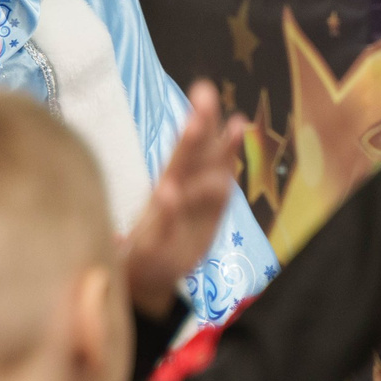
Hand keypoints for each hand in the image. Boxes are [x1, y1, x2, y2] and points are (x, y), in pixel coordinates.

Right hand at [118, 82, 243, 317]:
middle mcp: (170, 198)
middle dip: (196, 127)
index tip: (206, 91)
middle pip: (185, 158)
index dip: (204, 124)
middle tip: (203, 96)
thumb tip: (238, 128)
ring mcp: (161, 221)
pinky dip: (168, 211)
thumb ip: (215, 175)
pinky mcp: (153, 249)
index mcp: (180, 188)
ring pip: (176, 184)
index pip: (196, 152)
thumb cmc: (167, 242)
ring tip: (195, 126)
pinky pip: (163, 228)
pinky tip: (168, 192)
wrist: (143, 289)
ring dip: (186, 156)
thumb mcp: (198, 210)